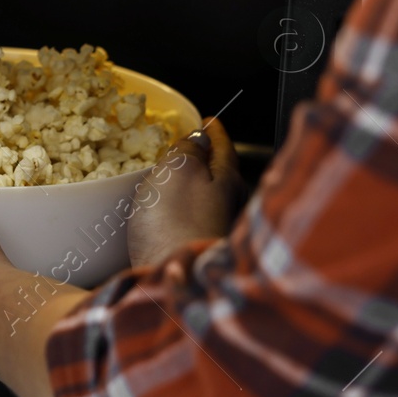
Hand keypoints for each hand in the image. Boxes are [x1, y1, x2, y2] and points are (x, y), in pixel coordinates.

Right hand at [127, 116, 244, 266]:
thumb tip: (199, 137)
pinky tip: (168, 212)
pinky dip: (182, 208)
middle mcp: (229, 203)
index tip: (207, 118)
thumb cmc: (175, 221)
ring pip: (207, 195)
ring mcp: (214, 228)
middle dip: (206, 157)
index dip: (213, 128)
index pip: (223, 144)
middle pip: (220, 170)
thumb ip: (187, 149)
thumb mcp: (177, 170)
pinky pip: (190, 218)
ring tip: (174, 177)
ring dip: (193, 184)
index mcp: (227, 177)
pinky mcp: (196, 248)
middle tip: (189, 145)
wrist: (175, 279)